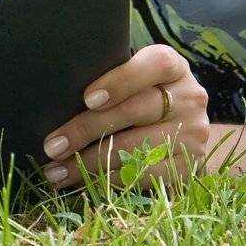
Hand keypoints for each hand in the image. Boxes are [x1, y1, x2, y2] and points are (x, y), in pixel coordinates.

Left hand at [41, 44, 210, 189]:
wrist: (185, 131)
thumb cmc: (142, 96)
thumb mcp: (133, 79)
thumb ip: (109, 80)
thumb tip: (55, 98)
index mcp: (172, 67)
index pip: (155, 65)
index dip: (121, 82)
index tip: (86, 99)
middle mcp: (190, 97)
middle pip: (135, 111)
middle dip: (86, 130)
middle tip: (52, 146)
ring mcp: (193, 132)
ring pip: (136, 148)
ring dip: (90, 162)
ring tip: (57, 170)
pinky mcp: (190, 165)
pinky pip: (145, 174)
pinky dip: (110, 179)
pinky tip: (83, 181)